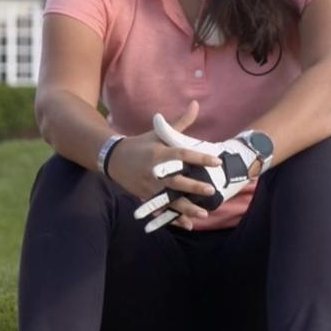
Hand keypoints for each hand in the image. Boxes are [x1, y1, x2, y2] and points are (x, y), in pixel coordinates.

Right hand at [105, 101, 220, 230]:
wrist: (113, 158)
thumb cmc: (141, 144)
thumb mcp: (158, 132)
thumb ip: (180, 123)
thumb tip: (196, 105)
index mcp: (160, 153)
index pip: (183, 155)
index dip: (200, 158)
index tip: (217, 162)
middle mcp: (155, 171)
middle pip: (176, 181)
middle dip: (193, 187)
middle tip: (210, 190)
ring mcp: (149, 186)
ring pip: (170, 199)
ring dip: (186, 208)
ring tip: (203, 213)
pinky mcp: (146, 196)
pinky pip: (162, 209)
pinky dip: (173, 218)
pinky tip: (187, 224)